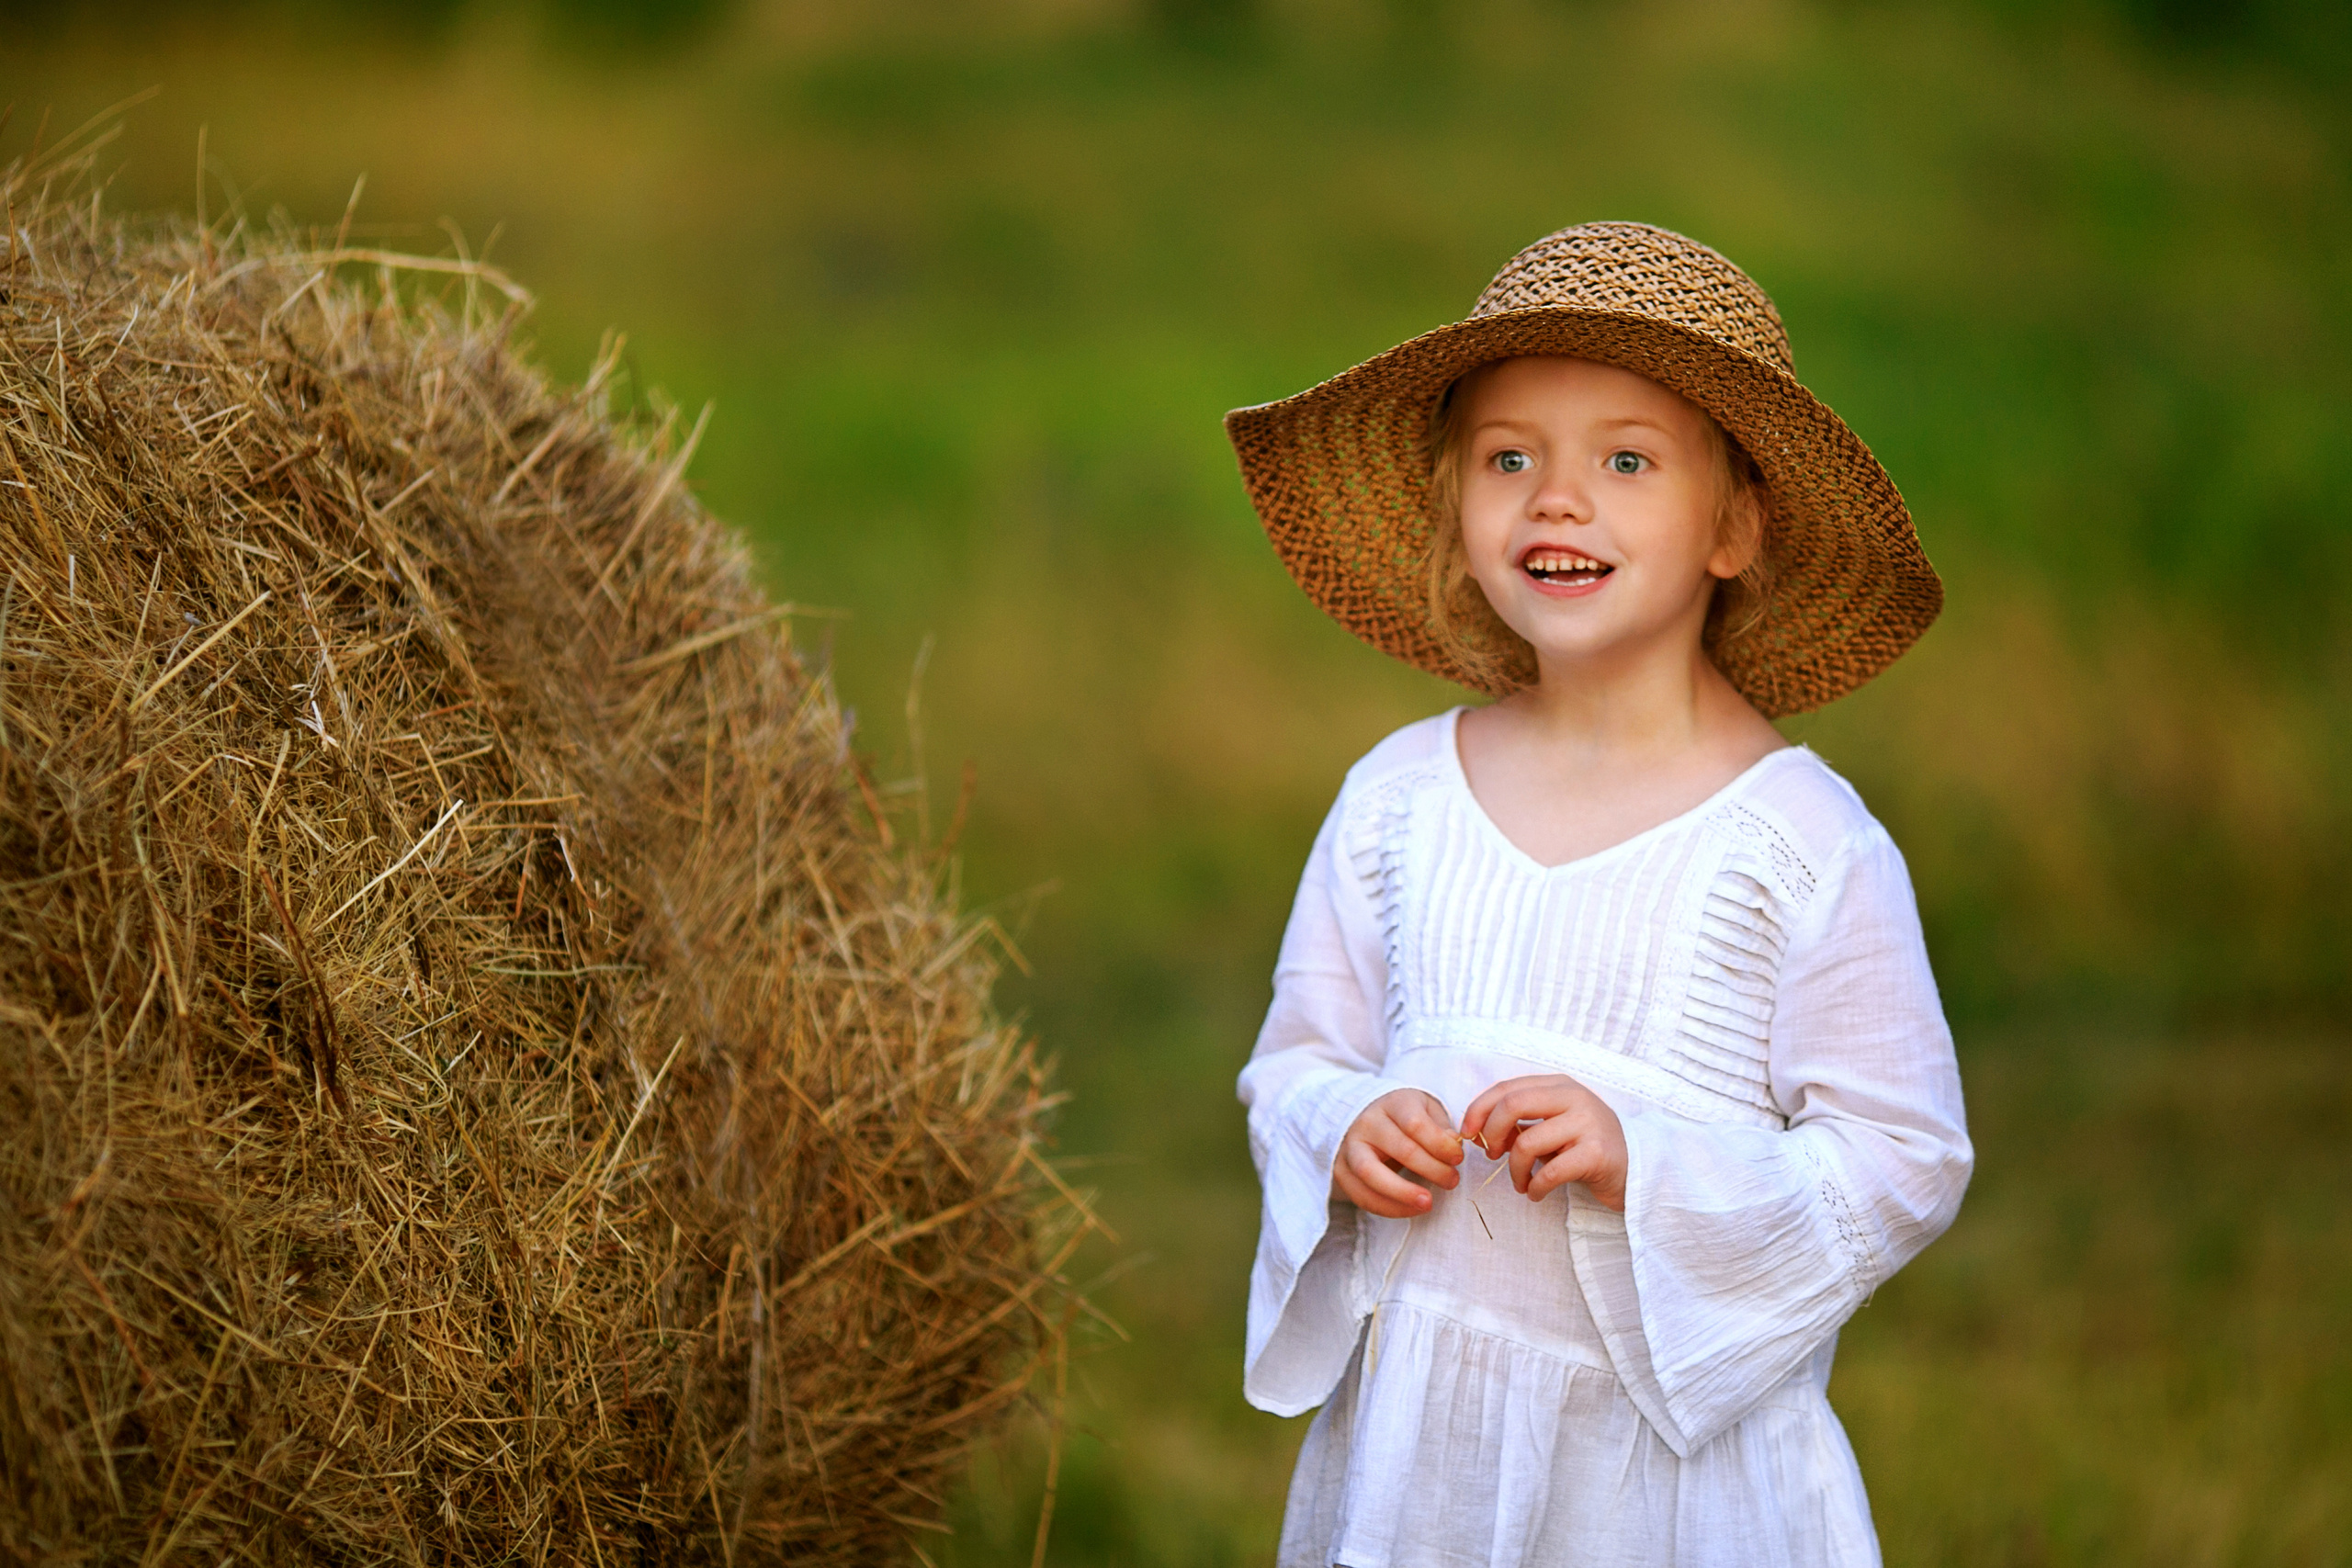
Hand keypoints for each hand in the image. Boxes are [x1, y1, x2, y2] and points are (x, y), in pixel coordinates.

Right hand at [1333, 1088, 1463, 1217]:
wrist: (1365, 1118)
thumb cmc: (1404, 1118)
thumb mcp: (1426, 1111)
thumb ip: (1440, 1127)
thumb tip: (1453, 1146)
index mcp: (1392, 1103)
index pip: (1416, 1124)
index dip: (1440, 1144)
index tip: (1458, 1158)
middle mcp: (1367, 1123)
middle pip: (1400, 1149)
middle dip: (1431, 1170)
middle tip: (1452, 1182)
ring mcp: (1350, 1147)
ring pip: (1371, 1174)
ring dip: (1403, 1193)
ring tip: (1427, 1203)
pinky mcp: (1341, 1171)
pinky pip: (1362, 1195)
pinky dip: (1388, 1208)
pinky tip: (1411, 1209)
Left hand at [1459, 1075, 1627, 1211]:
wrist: (1638, 1169)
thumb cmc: (1586, 1148)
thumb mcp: (1553, 1127)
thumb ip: (1522, 1123)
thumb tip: (1481, 1131)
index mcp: (1559, 1085)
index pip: (1506, 1088)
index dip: (1478, 1109)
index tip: (1467, 1133)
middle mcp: (1574, 1097)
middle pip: (1512, 1105)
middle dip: (1491, 1134)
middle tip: (1491, 1156)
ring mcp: (1588, 1123)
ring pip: (1527, 1142)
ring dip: (1514, 1170)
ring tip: (1521, 1184)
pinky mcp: (1597, 1153)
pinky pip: (1550, 1171)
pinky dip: (1535, 1187)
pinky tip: (1536, 1194)